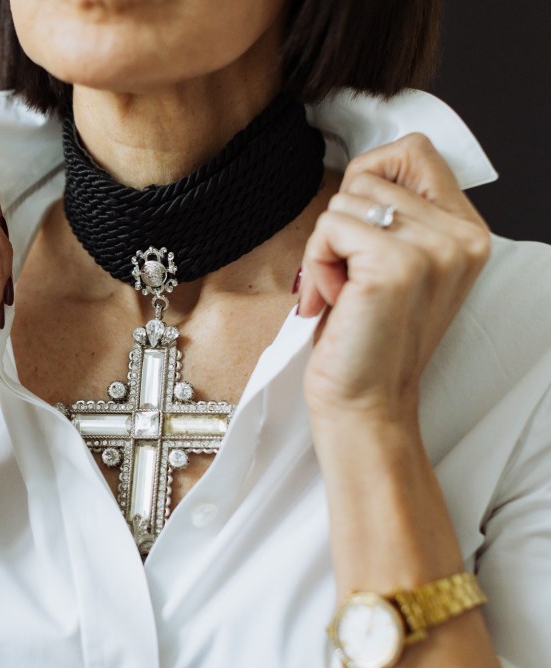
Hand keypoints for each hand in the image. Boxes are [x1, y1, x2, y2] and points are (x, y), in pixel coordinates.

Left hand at [297, 133, 491, 425]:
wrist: (364, 402)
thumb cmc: (366, 337)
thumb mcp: (394, 265)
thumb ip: (394, 216)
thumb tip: (361, 171)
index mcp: (466, 231)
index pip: (415, 150)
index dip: (370, 175)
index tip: (357, 228)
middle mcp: (461, 236)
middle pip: (370, 173)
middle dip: (340, 223)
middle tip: (349, 276)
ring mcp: (434, 249)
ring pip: (344, 200)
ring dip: (326, 248)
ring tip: (344, 293)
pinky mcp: (397, 265)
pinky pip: (329, 227)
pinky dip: (317, 263)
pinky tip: (333, 300)